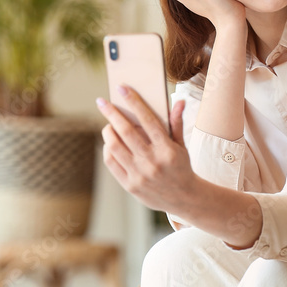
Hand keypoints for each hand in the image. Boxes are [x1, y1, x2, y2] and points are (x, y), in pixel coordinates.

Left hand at [97, 88, 196, 214]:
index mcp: (167, 149)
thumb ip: (176, 123)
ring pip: (115, 146)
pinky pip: (112, 162)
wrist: (184, 198)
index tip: (122, 88)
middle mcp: (152, 162)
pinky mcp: (130, 185)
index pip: (147, 120)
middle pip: (126, 131)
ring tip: (108, 125)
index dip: (134, 102)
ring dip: (108, 132)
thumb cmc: (181, 167)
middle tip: (102, 102)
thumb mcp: (182, 146)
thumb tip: (177, 101)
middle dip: (112, 113)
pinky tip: (110, 143)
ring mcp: (140, 175)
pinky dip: (108, 149)